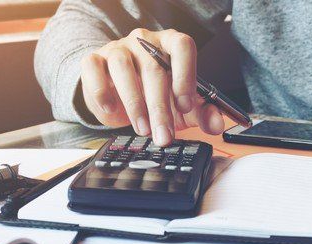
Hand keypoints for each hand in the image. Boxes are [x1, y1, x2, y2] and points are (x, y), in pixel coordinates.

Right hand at [79, 28, 224, 145]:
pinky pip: (94, 69)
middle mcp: (145, 41)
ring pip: (124, 69)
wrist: (119, 93)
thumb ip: (203, 113)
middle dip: (161, 108)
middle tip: (164, 135)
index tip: (185, 105)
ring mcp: (118, 47)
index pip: (182, 46)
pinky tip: (111, 109)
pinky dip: (102, 91)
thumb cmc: (156, 94)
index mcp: (171, 44)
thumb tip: (218, 125)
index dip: (185, 75)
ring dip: (135, 104)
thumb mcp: (183, 106)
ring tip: (143, 130)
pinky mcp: (94, 59)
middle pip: (154, 68)